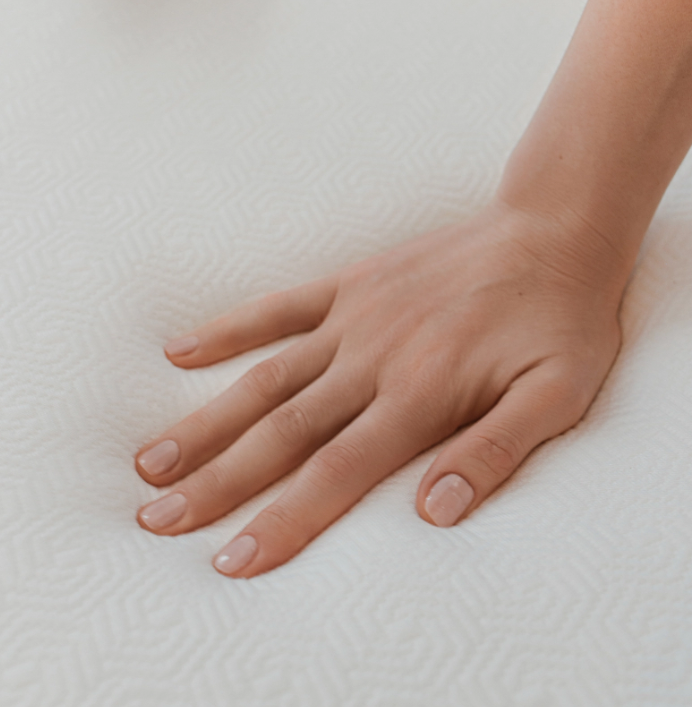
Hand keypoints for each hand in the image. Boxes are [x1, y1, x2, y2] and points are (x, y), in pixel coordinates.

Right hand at [134, 201, 623, 577]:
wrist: (553, 233)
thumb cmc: (560, 320)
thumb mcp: (556, 396)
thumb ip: (492, 452)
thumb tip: (432, 513)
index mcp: (421, 394)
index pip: (337, 473)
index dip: (282, 520)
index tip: (231, 559)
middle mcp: (373, 359)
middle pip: (281, 432)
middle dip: (218, 482)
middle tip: (157, 518)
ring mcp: (354, 318)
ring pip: (265, 378)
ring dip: (206, 422)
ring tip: (151, 459)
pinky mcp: (350, 284)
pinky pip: (278, 308)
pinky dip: (228, 330)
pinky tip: (179, 352)